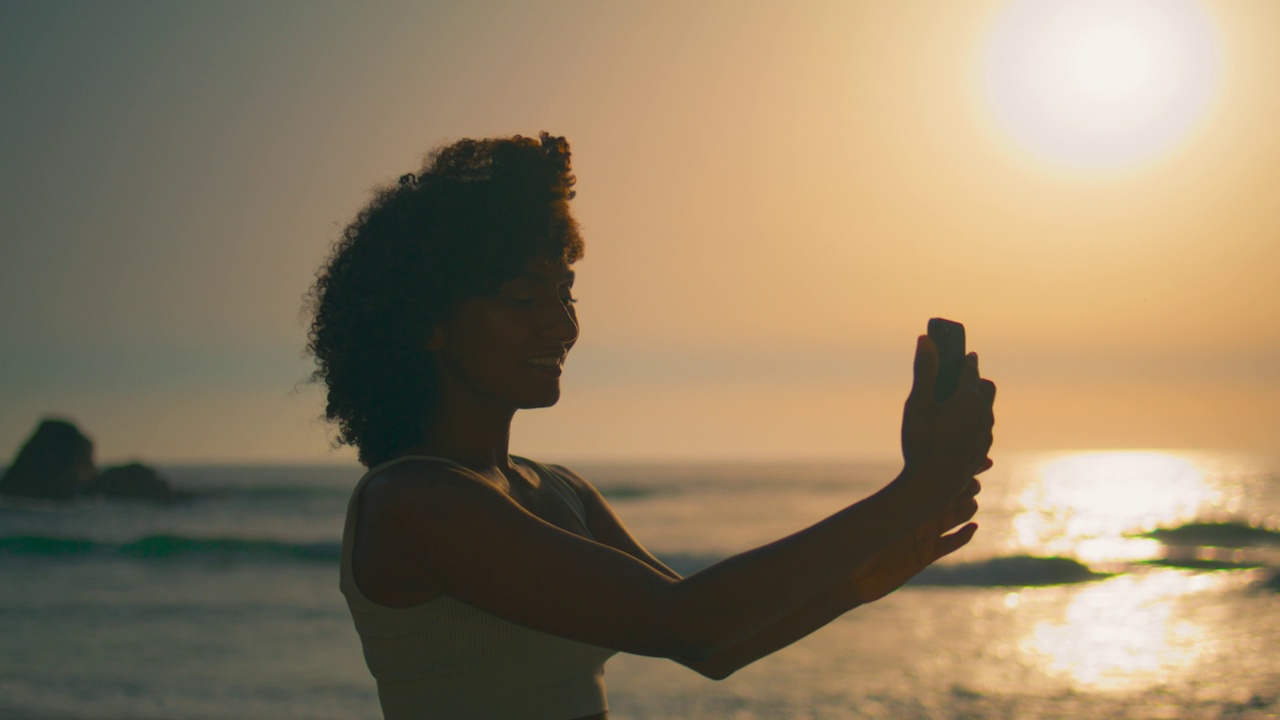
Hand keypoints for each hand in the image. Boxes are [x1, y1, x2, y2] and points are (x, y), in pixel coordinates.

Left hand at [844, 476, 981, 604]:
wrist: (851, 578)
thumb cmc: (856, 545)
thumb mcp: (875, 522)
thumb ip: (893, 509)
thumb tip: (905, 492)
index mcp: (905, 501)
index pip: (934, 481)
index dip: (951, 471)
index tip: (966, 463)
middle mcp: (915, 516)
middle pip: (947, 497)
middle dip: (963, 488)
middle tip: (973, 484)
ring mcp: (921, 536)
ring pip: (952, 518)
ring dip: (965, 510)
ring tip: (971, 504)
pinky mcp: (923, 556)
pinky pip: (948, 544)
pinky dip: (962, 536)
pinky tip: (972, 528)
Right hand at [900, 335, 995, 503]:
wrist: (931, 486)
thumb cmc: (922, 442)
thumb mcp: (918, 403)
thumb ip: (925, 370)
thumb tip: (926, 339)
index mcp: (968, 398)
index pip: (971, 370)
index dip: (967, 359)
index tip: (966, 353)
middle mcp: (982, 414)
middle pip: (987, 388)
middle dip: (977, 380)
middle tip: (963, 377)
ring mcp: (985, 435)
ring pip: (986, 411)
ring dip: (977, 402)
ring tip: (961, 402)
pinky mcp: (981, 452)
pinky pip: (983, 430)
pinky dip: (974, 423)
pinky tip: (962, 430)